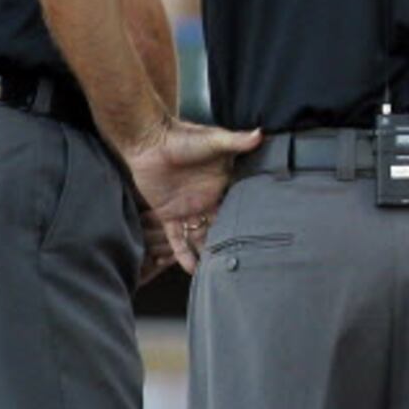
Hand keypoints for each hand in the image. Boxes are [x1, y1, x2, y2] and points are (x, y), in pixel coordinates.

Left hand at [125, 118, 262, 272]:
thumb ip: (236, 141)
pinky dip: (182, 253)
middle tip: (240, 265)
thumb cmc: (181, 135)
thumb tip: (260, 134)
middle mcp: (208, 200)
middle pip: (221, 227)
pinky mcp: (168, 213)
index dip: (247, 224)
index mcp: (223, 185)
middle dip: (229, 244)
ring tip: (217, 274)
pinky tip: (191, 270)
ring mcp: (188, 208)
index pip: (238, 209)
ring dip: (207, 253)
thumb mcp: (212, 139)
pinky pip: (176, 237)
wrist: (147, 139)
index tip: (259, 241)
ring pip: (200, 237)